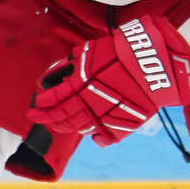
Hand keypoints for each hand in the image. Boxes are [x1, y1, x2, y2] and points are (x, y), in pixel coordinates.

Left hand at [28, 13, 189, 146]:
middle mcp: (90, 103)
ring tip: (57, 124)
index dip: (42, 104)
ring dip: (66, 126)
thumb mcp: (88, 51)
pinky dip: (95, 137)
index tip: (34, 105)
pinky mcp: (124, 124)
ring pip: (80, 128)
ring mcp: (107, 116)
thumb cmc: (121, 53)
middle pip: (63, 117)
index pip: (54, 99)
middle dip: (47, 118)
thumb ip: (69, 65)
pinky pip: (104, 137)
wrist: (155, 62)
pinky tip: (88, 134)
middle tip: (37, 117)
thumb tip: (51, 77)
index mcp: (80, 84)